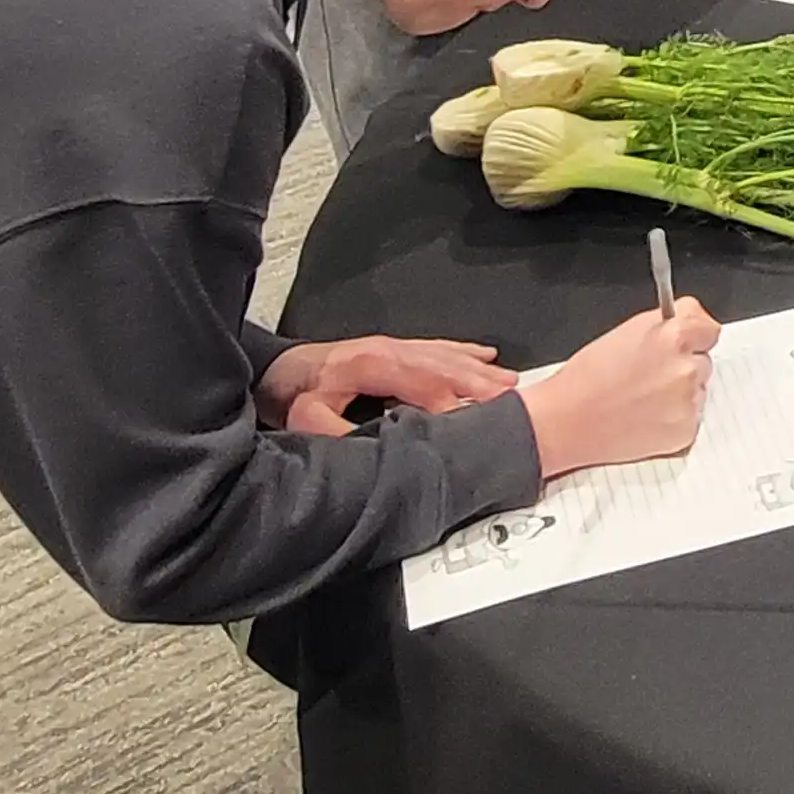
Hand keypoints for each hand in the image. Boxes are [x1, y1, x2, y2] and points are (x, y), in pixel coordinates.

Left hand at [258, 335, 512, 437]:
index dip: (453, 403)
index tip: (478, 425)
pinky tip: (487, 356)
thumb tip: (372, 448)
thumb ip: (334, 430)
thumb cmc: (294, 393)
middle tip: (515, 402)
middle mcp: (391, 350)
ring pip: (448, 354)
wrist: (279, 369)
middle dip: (480, 384)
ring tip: (514, 384)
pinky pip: (440, 346)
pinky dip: (467, 351)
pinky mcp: (396, 347)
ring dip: (481, 370)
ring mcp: (396, 345)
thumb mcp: (305, 416)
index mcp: (373, 365)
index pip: (425, 383)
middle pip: (446, 366)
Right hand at [520, 300, 721, 476]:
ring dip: (679, 392)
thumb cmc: (587, 377)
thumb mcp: (626, 330)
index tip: (685, 339)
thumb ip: (665, 323)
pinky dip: (673, 418)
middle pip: (702, 360)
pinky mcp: (685, 432)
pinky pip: (691, 418)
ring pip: (697, 390)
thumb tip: (687, 320)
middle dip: (682, 364)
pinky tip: (644, 417)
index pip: (709, 328)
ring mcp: (688, 404)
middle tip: (648, 374)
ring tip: (641, 397)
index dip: (694, 333)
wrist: (567, 421)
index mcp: (674, 338)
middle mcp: (687, 370)